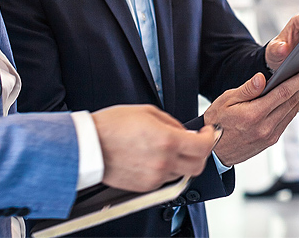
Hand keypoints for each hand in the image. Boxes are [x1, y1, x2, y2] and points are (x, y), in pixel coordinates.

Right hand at [91, 105, 218, 191]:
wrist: (88, 146)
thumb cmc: (111, 126)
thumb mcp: (147, 112)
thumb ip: (172, 123)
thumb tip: (185, 132)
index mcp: (167, 141)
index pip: (203, 146)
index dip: (210, 138)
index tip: (208, 133)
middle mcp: (163, 162)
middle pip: (197, 166)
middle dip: (201, 154)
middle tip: (196, 143)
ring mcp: (154, 177)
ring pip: (181, 174)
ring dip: (182, 161)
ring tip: (170, 148)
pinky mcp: (144, 186)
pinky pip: (164, 180)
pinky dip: (166, 170)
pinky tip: (155, 157)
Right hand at [203, 68, 298, 165]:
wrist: (213, 152)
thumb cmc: (216, 122)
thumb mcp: (225, 101)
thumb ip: (246, 89)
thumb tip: (262, 79)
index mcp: (253, 115)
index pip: (283, 93)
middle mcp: (265, 127)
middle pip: (293, 101)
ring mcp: (270, 135)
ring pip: (293, 111)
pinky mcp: (271, 140)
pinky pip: (287, 120)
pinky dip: (297, 107)